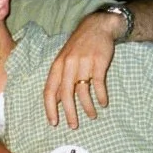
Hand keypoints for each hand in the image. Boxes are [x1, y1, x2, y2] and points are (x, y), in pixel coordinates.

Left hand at [44, 11, 119, 127]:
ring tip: (92, 116)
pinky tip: (103, 103)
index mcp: (57, 66)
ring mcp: (83, 63)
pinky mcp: (98, 62)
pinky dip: (101, 96)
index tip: (53, 122)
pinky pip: (98, 84)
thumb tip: (57, 102)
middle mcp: (68, 65)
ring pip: (83, 91)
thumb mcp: (64, 60)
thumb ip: (60, 79)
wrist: (97, 27)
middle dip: (69, 113)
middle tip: (73, 125)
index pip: (49, 90)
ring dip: (88, 107)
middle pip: (65, 94)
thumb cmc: (79, 47)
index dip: (50, 108)